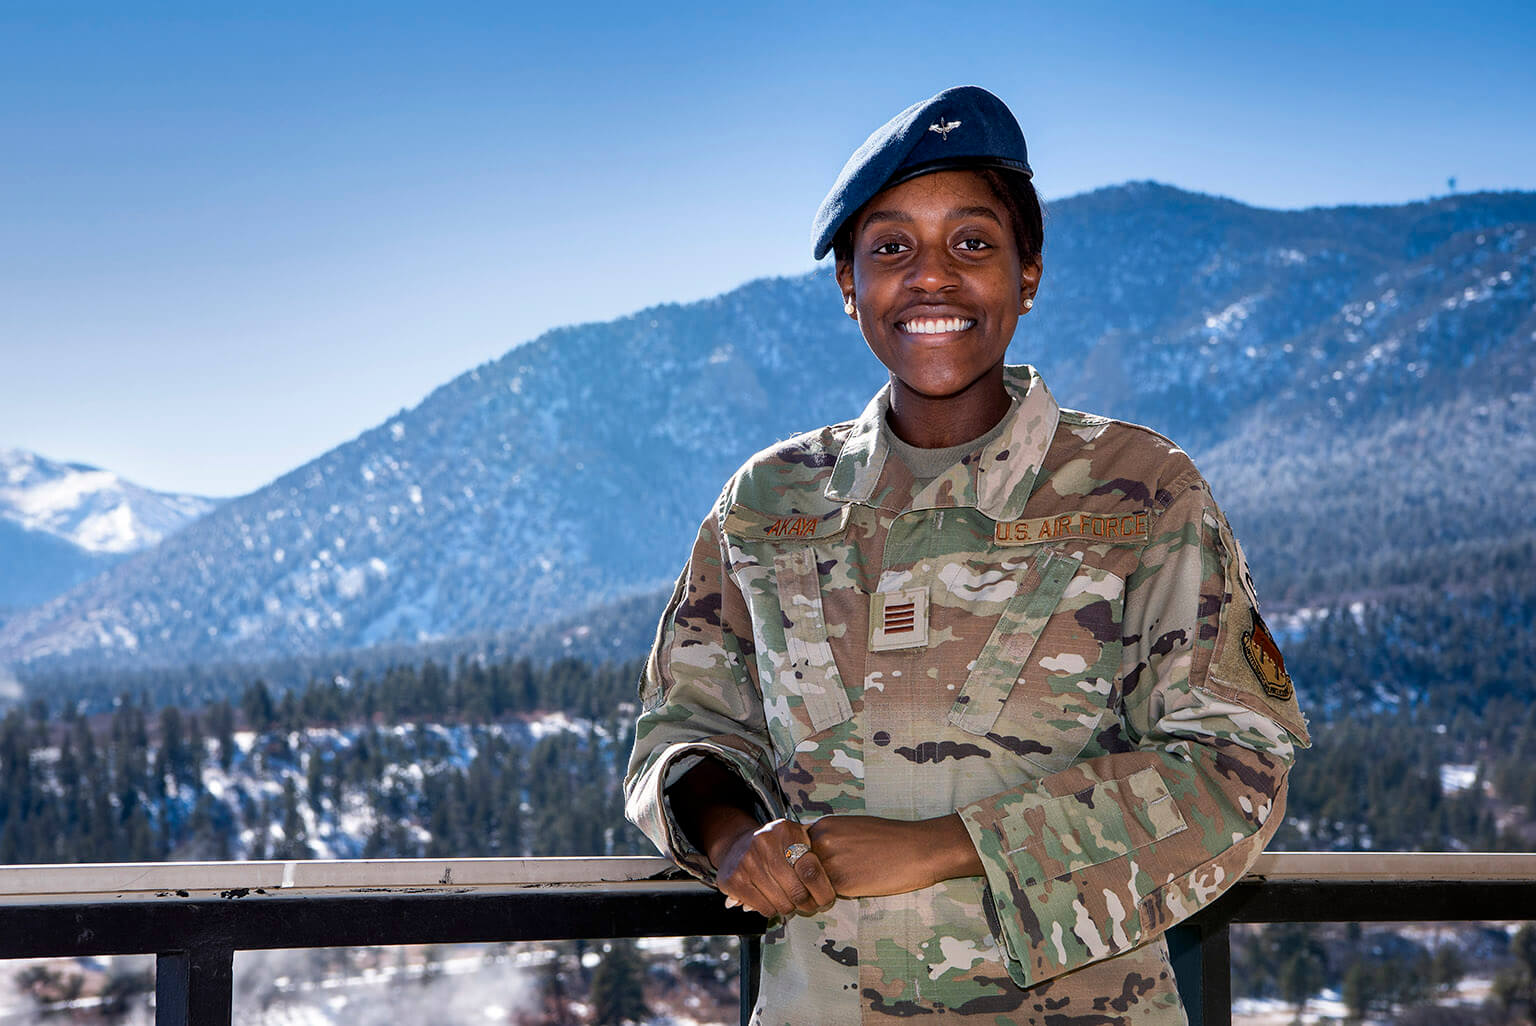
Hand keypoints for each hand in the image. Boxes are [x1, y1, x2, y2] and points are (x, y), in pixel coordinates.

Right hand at [713, 817, 836, 918]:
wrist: (735, 845)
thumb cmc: (775, 846)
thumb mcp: (795, 837)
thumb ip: (815, 851)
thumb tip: (840, 876)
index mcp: (785, 831)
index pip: (811, 870)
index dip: (823, 891)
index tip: (827, 899)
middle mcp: (765, 844)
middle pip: (797, 891)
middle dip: (809, 904)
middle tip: (811, 905)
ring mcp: (748, 862)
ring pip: (782, 903)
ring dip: (791, 908)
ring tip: (792, 901)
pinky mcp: (734, 881)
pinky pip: (765, 908)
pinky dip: (774, 910)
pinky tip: (774, 900)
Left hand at [808, 814, 982, 897]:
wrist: (917, 848)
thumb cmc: (890, 839)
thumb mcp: (853, 828)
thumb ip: (830, 840)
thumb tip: (812, 856)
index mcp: (824, 826)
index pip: (795, 850)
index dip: (800, 864)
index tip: (809, 872)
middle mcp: (822, 842)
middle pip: (796, 868)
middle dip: (803, 881)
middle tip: (814, 888)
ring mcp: (830, 862)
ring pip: (808, 884)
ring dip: (814, 892)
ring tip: (830, 892)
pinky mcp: (842, 883)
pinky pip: (824, 895)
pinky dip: (829, 899)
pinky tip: (847, 894)